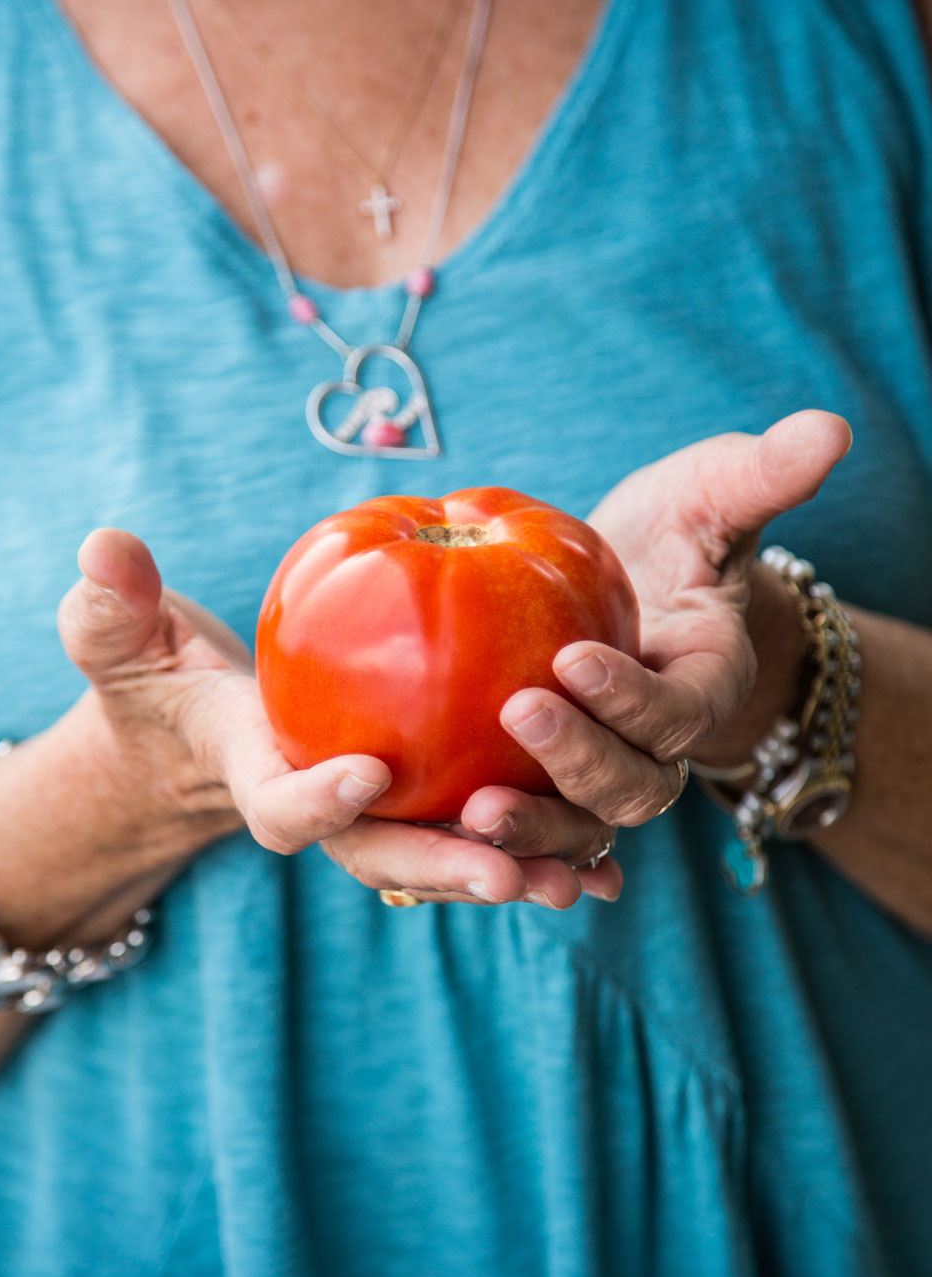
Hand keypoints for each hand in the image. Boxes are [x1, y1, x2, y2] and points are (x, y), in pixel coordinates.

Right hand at [60, 531, 600, 906]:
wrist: (202, 732)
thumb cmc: (161, 682)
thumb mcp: (124, 643)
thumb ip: (111, 607)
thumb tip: (102, 545)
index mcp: (258, 781)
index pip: (283, 807)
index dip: (319, 801)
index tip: (367, 773)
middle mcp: (329, 817)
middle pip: (387, 854)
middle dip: (445, 869)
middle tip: (510, 872)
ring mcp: (380, 819)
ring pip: (450, 855)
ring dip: (515, 869)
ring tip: (585, 875)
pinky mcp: (422, 806)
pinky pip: (486, 833)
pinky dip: (542, 847)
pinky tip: (614, 861)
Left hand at [458, 410, 853, 858]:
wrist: (628, 587)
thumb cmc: (672, 535)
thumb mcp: (710, 496)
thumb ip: (760, 476)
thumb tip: (829, 429)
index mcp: (706, 685)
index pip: (680, 712)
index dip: (634, 699)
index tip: (573, 660)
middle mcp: (662, 746)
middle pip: (637, 788)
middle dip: (580, 762)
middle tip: (516, 713)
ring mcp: (608, 773)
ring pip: (584, 826)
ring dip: (535, 828)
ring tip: (474, 810)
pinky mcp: (555, 786)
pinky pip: (535, 830)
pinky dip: (502, 847)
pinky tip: (447, 837)